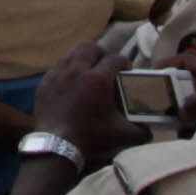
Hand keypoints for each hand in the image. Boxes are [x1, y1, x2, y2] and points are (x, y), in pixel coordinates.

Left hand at [29, 45, 147, 159]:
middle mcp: (78, 71)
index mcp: (99, 79)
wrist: (57, 146)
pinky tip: (70, 81)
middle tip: (105, 64)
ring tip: (87, 69)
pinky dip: (66, 70)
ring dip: (82, 58)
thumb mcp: (122, 135)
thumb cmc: (92, 138)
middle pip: (90, 48)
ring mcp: (58, 75)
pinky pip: (57, 67)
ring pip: (71, 54)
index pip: (115, 59)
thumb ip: (141, 131)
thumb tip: (151, 131)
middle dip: (101, 53)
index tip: (126, 68)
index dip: (124, 62)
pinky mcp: (45, 83)